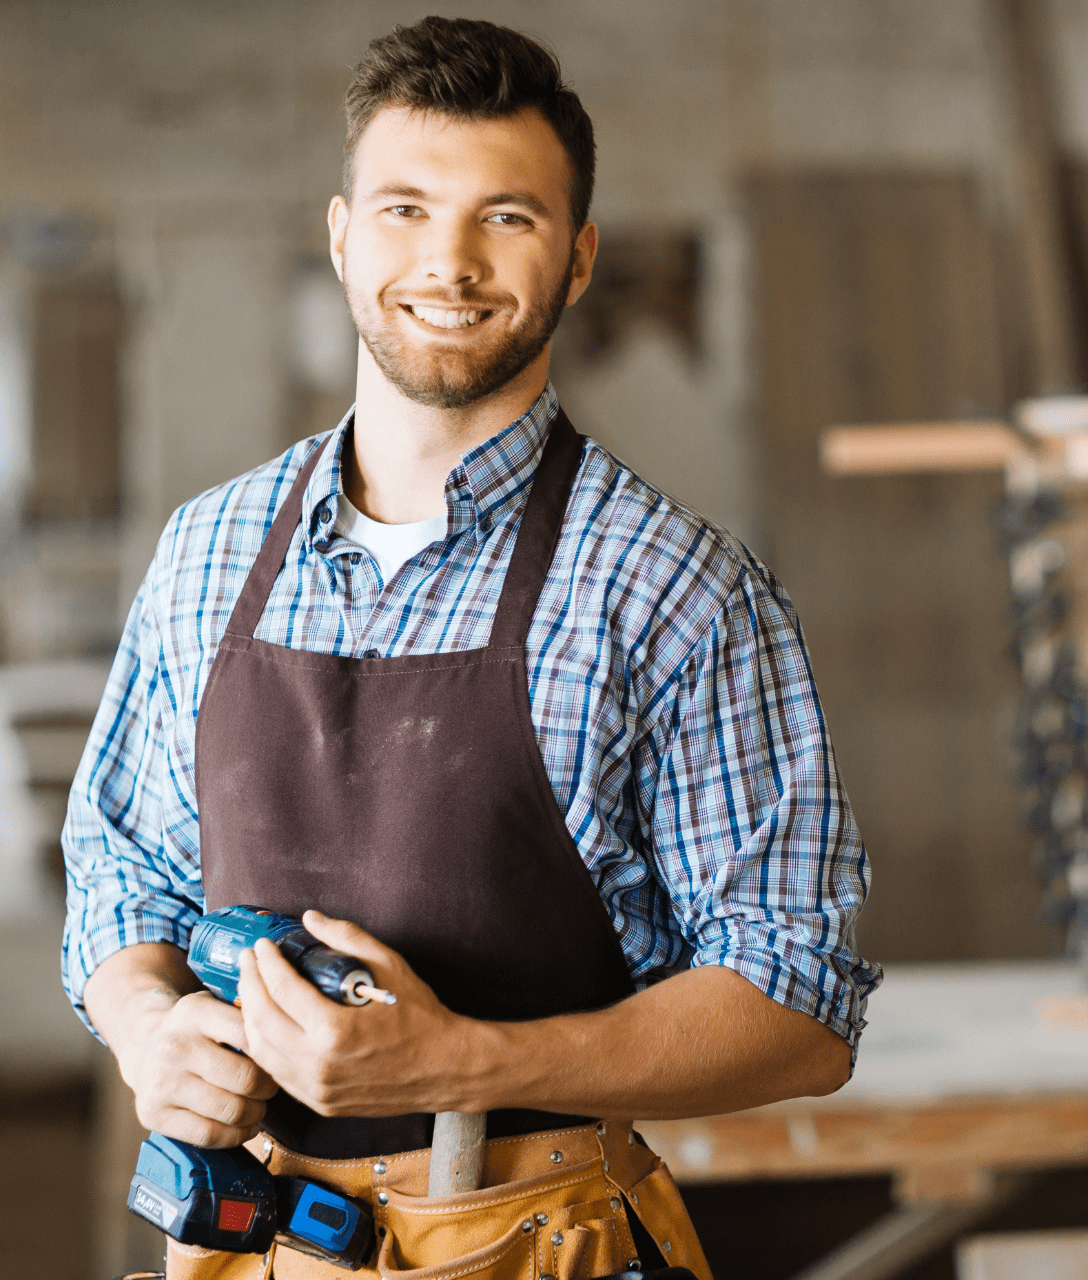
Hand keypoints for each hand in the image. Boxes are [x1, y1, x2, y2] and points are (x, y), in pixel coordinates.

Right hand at [125, 989, 278, 1146]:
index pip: (251, 1035)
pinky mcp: (153, 1113)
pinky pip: (208, 1135)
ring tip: (259, 1108)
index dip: (274, 1053)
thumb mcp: (216, 1005)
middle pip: (245, 1078)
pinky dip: (235, 1136)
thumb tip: (290, 1035)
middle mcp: (174, 1046)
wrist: (144, 1043)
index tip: (280, 1059)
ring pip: (230, 1110)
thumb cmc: (195, 1027)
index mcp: (195, 1011)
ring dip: (255, 1114)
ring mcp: (161, 1081)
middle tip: (272, 1089)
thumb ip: (247, 1015)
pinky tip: (243, 1128)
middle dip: (268, 1088)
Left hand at [237, 911, 477, 1117]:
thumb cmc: (422, 1018)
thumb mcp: (389, 966)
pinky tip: (268, 1024)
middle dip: (250, 984)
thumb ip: (347, 938)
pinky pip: (277, 1074)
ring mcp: (317, 1090)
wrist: (446, 1068)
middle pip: (261, 1021)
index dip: (266, 963)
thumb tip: (312, 919)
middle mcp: (319, 1065)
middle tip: (248, 961)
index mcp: (335, 1031)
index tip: (263, 946)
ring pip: (261, 1052)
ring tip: (253, 989)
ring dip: (250, 1017)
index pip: (282, 990)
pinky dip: (265, 1046)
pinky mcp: (320, 1104)